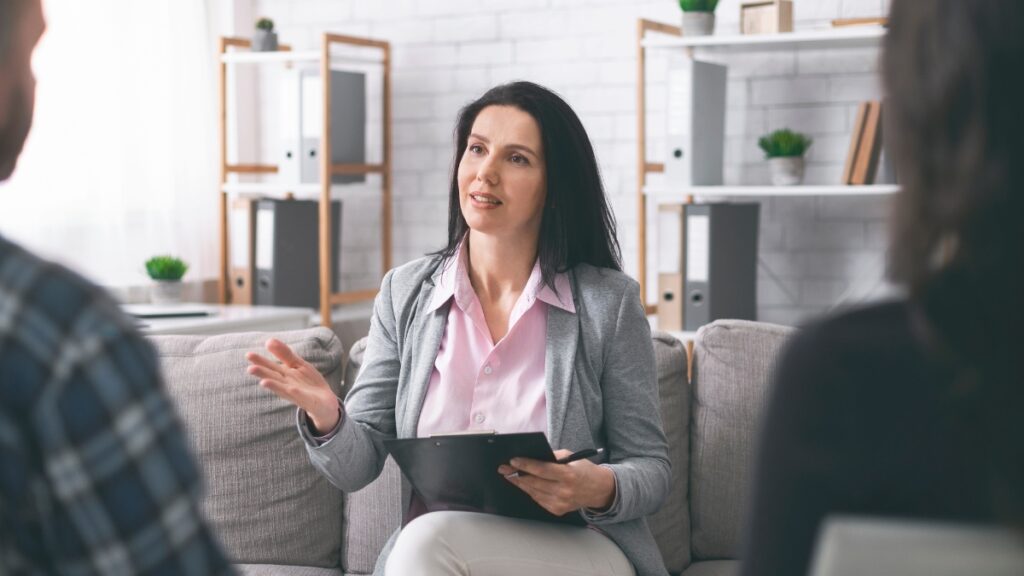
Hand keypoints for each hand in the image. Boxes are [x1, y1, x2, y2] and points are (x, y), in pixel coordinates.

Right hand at [246, 338, 339, 433]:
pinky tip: (291, 388)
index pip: (271, 366)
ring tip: (263, 382)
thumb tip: (269, 340)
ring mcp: (296, 393)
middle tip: (250, 368)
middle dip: (263, 373)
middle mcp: (287, 384)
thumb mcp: (297, 364)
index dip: (260, 361)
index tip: (248, 355)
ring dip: (274, 385)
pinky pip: (301, 396)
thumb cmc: (308, 382)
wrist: (325, 401)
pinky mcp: (306, 400)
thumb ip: (284, 353)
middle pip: (274, 377)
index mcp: (285, 374)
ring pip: (283, 388)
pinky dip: (296, 392)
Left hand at [497, 449, 615, 515]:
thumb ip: (552, 457)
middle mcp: (564, 491)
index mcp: (568, 475)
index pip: (541, 469)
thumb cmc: (583, 470)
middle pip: (534, 482)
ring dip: (520, 483)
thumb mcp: (571, 457)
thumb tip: (532, 456)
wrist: (598, 489)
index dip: (525, 465)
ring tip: (510, 475)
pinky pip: (538, 499)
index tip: (513, 461)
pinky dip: (530, 491)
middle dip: (516, 474)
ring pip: (533, 492)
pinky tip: (524, 484)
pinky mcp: (557, 510)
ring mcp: (560, 503)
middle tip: (504, 468)